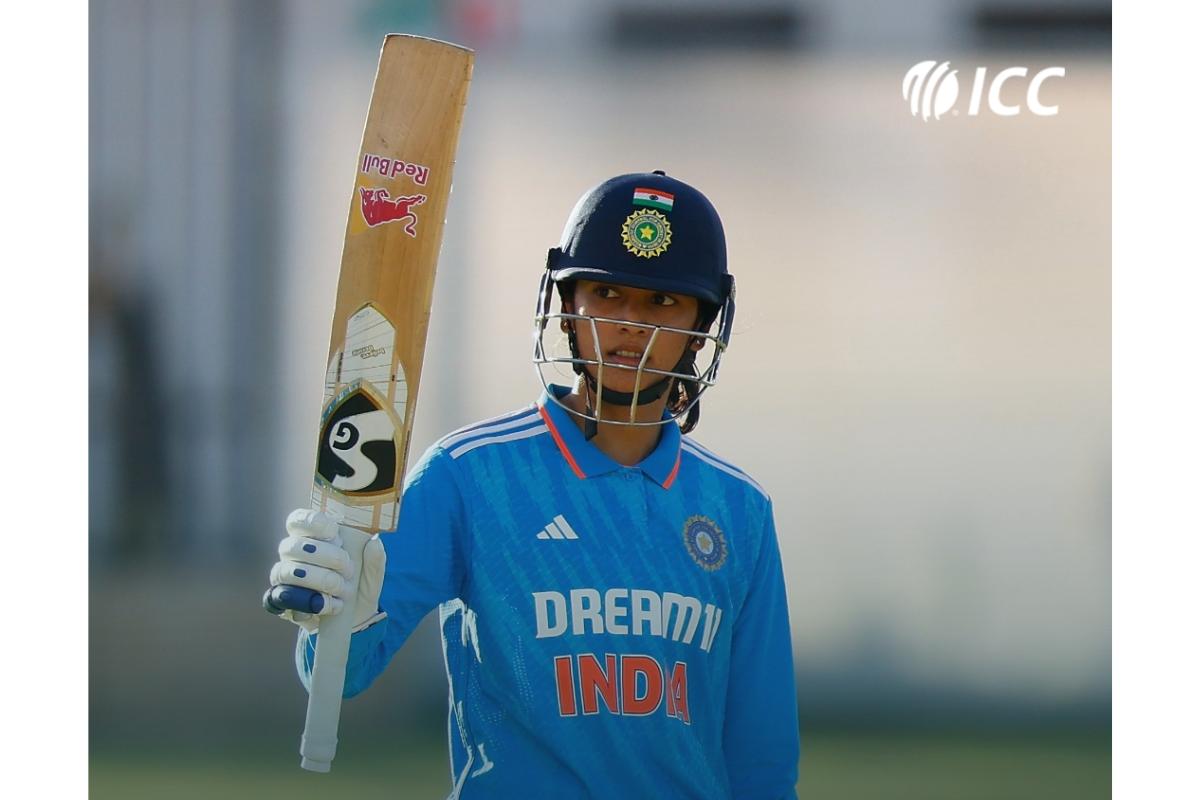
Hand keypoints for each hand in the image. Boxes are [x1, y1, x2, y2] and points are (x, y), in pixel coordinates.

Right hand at [263, 509, 385, 633]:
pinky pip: (283, 598)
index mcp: (312, 538)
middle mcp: (293, 555)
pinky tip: (329, 606)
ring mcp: (284, 578)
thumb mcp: (371, 575)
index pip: (298, 520)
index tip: (335, 532)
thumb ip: (374, 560)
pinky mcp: (281, 601)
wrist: (353, 620)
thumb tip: (374, 542)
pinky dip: (310, 602)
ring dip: (319, 580)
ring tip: (342, 590)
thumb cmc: (359, 588)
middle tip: (348, 569)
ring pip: (287, 571)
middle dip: (324, 556)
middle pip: (292, 546)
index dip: (313, 523)